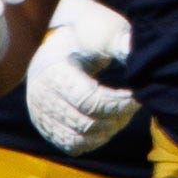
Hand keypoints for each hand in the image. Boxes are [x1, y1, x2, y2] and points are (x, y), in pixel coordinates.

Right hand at [26, 0, 138, 154]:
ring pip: (80, 138)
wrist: (63, 44)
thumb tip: (134, 51)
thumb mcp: (100, 31)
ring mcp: (40, 113)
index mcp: (53, 71)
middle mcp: (41, 95)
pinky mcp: (45, 125)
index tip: (136, 96)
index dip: (118, 103)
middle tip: (132, 106)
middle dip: (116, 118)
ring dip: (107, 131)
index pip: (90, 100)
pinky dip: (93, 140)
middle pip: (87, 122)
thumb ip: (117, 41)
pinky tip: (107, 124)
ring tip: (121, 114)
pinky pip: (71, 145)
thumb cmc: (88, 35)